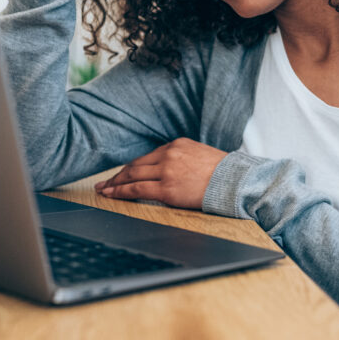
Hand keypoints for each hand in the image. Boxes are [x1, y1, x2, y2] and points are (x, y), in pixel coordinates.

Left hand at [95, 138, 227, 209]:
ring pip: (132, 176)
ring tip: (103, 190)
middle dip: (119, 175)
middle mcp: (168, 155)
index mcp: (177, 145)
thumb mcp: (200, 155)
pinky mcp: (166, 188)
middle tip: (105, 182)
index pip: (148, 157)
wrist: (234, 181)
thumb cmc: (222, 173)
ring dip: (115, 183)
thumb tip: (170, 170)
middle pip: (136, 165)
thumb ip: (182, 159)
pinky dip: (121, 192)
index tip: (123, 173)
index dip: (133, 167)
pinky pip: (136, 189)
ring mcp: (166, 171)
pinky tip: (111, 195)